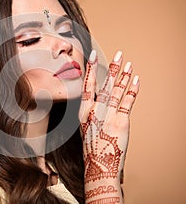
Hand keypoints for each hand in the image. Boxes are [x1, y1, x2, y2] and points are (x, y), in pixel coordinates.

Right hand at [79, 50, 138, 201]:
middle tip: (118, 54)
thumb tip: (100, 96)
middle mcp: (94, 112)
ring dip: (123, 76)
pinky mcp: (120, 122)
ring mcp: (107, 116)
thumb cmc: (93, 146)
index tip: (93, 56)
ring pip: (116, 91)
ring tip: (128, 64)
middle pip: (104, 85)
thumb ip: (93, 110)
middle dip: (112, 68)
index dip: (90, 70)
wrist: (99, 165)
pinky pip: (127, 102)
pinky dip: (132, 90)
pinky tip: (135, 80)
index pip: (87, 86)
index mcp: (84, 112)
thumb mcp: (87, 126)